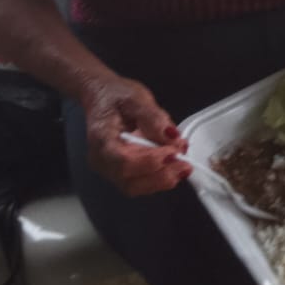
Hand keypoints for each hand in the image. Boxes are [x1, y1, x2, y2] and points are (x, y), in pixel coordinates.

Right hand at [82, 74, 190, 196]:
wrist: (102, 97)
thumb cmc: (114, 96)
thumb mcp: (135, 98)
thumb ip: (153, 118)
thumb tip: (170, 136)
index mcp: (101, 138)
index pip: (123, 160)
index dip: (149, 161)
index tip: (172, 152)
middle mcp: (102, 160)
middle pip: (129, 181)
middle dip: (161, 176)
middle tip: (184, 163)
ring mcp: (110, 169)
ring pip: (136, 187)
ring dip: (162, 180)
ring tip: (183, 165)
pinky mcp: (122, 172)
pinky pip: (141, 183)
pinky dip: (160, 177)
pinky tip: (174, 165)